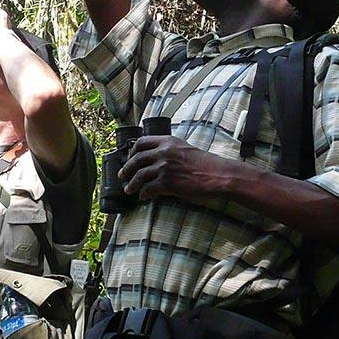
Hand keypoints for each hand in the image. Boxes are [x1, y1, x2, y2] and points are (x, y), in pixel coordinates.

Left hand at [118, 136, 247, 201]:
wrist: (217, 175)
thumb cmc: (204, 163)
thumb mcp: (184, 148)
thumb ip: (169, 150)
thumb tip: (155, 158)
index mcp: (167, 141)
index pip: (141, 142)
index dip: (132, 151)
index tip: (129, 158)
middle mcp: (163, 152)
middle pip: (136, 159)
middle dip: (126, 169)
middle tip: (122, 175)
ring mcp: (164, 167)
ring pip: (139, 176)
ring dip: (131, 184)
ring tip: (128, 189)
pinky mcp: (167, 183)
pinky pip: (148, 189)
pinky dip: (143, 194)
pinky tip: (143, 197)